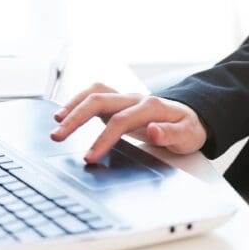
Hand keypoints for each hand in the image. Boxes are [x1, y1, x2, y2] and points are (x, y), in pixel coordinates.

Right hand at [51, 83, 206, 162]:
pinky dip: (79, 101)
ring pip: (95, 93)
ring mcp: (127, 99)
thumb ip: (171, 134)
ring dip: (74, 105)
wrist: (191, 118)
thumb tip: (154, 130)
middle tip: (58, 136)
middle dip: (77, 117)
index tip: (89, 157)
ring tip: (56, 122)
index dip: (103, 138)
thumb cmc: (189, 128)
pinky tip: (66, 113)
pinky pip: (96, 95)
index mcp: (152, 107)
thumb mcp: (188, 136)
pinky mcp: (120, 103)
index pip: (121, 121)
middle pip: (101, 100)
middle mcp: (136, 99)